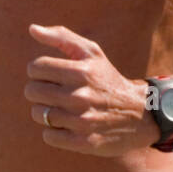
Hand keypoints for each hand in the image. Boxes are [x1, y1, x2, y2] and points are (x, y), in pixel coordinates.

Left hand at [24, 23, 154, 155]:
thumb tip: (32, 28)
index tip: (51, 75)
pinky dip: (54, 131)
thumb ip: (61, 37)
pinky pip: (48, 136)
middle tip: (55, 93)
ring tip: (63, 109)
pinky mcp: (84, 142)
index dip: (39, 70)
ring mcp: (82, 121)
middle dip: (39, 91)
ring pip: (38, 114)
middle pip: (32, 91)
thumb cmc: (108, 79)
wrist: (140, 114)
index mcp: (81, 71)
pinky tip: (68, 125)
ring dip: (46, 112)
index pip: (35, 67)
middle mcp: (80, 96)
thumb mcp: (91, 53)